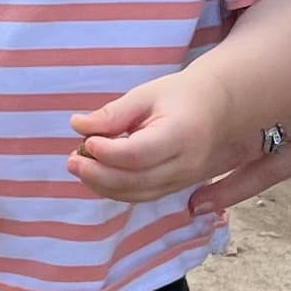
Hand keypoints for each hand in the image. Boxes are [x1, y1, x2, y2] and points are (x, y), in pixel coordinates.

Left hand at [67, 66, 243, 201]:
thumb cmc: (181, 95)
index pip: (139, 154)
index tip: (86, 140)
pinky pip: (143, 196)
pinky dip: (116, 189)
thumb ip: (114, 113)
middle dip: (98, 174)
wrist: (219, 107)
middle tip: (71, 160)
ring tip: (78, 165)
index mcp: (181, 134)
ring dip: (103, 185)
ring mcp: (185, 180)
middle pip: (137, 181)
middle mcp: (187, 163)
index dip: (108, 152)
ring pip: (138, 194)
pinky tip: (96, 174)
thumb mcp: (147, 94)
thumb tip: (77, 124)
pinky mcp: (178, 187)